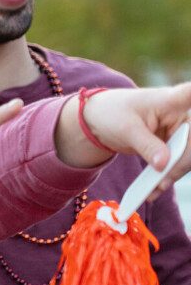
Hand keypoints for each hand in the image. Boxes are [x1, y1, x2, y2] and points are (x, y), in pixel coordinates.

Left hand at [73, 84, 190, 188]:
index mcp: (171, 101)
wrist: (102, 120)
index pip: (189, 94)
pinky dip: (167, 177)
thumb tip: (165, 164)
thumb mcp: (126, 129)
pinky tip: (154, 190)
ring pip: (187, 156)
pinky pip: (176, 164)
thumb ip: (146, 145)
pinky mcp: (173, 146)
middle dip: (181, 162)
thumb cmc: (113, 114)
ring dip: (174, 173)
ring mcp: (179, 132)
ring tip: (155, 188)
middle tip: (163, 180)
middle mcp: (181, 115)